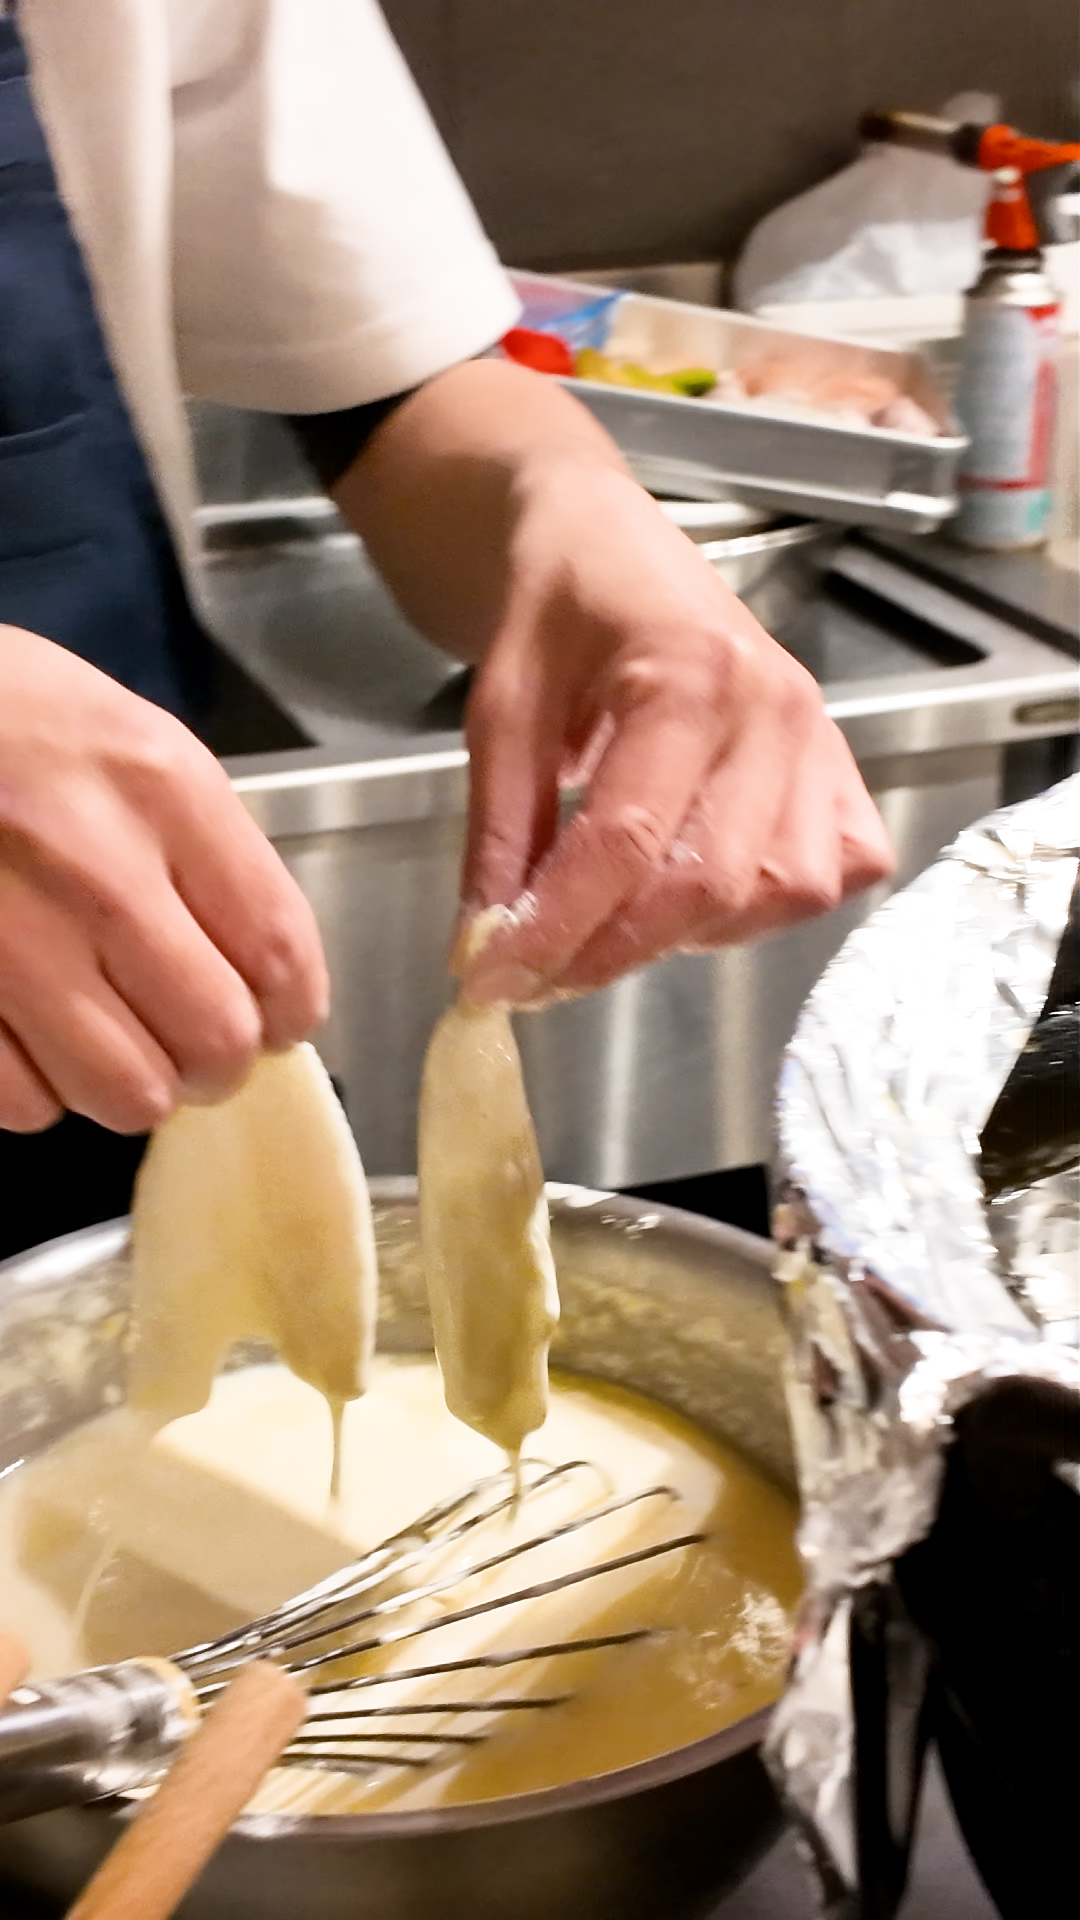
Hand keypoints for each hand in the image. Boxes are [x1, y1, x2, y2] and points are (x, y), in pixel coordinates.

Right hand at [0, 627, 327, 1131]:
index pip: (278, 950)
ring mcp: (8, 939)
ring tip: (108, 1042)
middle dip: (216, 1058)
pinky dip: (38, 1090)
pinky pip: (25, 1104)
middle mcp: (94, 870)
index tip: (275, 1018)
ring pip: (128, 1092)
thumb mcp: (130, 743)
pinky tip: (30, 1036)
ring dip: (131, 1083)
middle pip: (216, 1039)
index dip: (290, 1010)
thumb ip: (203, 852)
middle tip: (187, 1037)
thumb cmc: (6, 718)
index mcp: (161, 793)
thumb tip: (260, 975)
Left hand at [456, 460, 892, 1003]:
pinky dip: (769, 906)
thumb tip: (486, 949)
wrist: (600, 538)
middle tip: (536, 977)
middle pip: (709, 884)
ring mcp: (819, 738)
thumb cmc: (553, 605)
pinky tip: (698, 893)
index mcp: (688, 673)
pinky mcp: (838, 765)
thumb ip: (501, 833)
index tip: (492, 982)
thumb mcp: (499, 709)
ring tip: (612, 920)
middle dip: (613, 952)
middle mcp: (774, 709)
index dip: (556, 929)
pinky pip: (834, 871)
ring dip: (691, 932)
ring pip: (782, 891)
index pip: (627, 843)